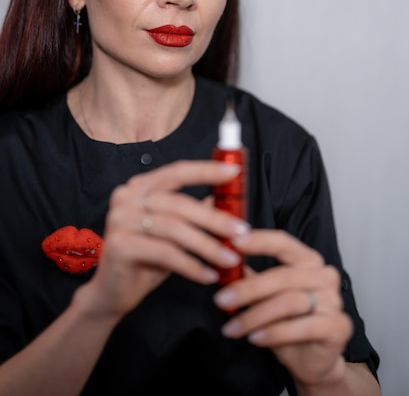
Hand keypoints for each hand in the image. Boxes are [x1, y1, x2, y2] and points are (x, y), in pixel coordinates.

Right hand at [83, 160, 248, 319]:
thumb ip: (195, 213)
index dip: (207, 170)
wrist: (112, 293)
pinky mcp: (119, 245)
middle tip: (242, 231)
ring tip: (230, 259)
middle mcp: (126, 197)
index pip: (177, 171)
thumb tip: (227, 200)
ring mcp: (120, 220)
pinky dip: (192, 265)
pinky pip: (166, 253)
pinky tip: (208, 275)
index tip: (234, 172)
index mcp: (139, 186)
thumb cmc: (146, 259)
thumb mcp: (174, 233)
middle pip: (180, 203)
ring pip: (175, 229)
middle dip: (215, 218)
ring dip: (207, 245)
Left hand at [213, 230, 352, 387]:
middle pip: (282, 276)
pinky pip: (302, 327)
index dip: (259, 241)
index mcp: (308, 260)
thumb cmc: (287, 323)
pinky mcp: (338, 327)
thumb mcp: (265, 296)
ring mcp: (333, 301)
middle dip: (247, 289)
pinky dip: (274, 333)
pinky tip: (255, 338)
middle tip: (221, 299)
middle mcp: (324, 275)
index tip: (234, 243)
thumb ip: (249, 276)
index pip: (283, 243)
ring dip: (254, 316)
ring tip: (232, 327)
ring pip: (288, 302)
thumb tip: (220, 261)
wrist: (311, 361)